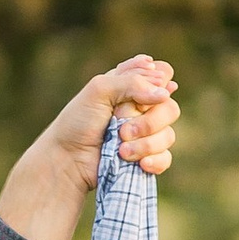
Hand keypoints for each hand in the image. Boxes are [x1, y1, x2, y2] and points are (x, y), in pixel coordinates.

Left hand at [0, 55, 177, 239]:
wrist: (68, 160)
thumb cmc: (78, 121)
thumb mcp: (100, 90)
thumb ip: (133, 83)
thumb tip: (167, 92)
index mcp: (132, 86)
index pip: (163, 75)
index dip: (159, 84)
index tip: (139, 97)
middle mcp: (142, 108)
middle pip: (170, 108)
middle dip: (149, 121)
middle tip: (123, 130)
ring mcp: (146, 135)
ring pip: (168, 136)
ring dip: (146, 144)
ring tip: (121, 150)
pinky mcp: (147, 158)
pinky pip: (165, 158)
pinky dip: (154, 161)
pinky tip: (139, 164)